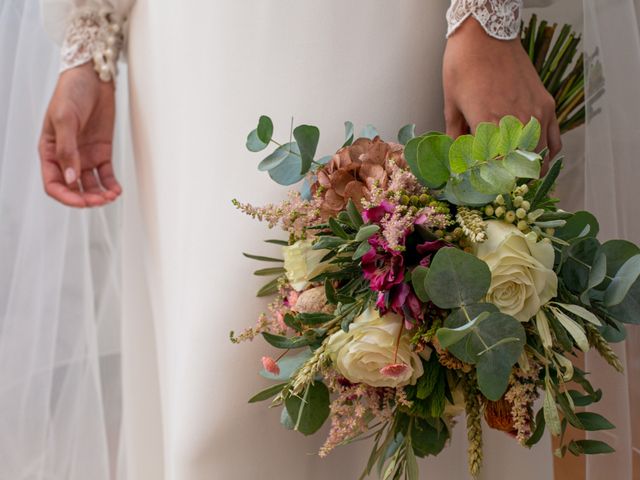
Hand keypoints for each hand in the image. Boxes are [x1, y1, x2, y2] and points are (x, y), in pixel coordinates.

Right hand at [38, 62, 120, 207]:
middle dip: (86, 198)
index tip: (81, 201)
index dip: (66, 196)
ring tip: (111, 196)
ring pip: (90, 185)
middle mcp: (67, 156)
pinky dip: (111, 184)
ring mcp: (85, 155)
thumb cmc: (71, 92)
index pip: (53, 183)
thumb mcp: (64, 119)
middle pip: (73, 188)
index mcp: (50, 151)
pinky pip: (106, 175)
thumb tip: (71, 178)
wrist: (93, 76)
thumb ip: (67, 150)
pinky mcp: (102, 151)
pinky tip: (116, 190)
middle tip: (100, 200)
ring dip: (100, 194)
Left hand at [443, 17, 560, 169]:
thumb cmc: (463, 66)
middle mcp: (517, 122)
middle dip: (509, 181)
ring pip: (539, 158)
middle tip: (497, 184)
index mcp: (489, 125)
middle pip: (520, 169)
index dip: (489, 183)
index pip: (494, 169)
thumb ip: (456, 137)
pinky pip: (553, 140)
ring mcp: (536, 114)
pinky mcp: (547, 104)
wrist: (486, 34)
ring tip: (514, 175)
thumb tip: (456, 158)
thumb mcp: (451, 105)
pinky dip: (545, 153)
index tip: (482, 188)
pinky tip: (533, 158)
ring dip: (528, 170)